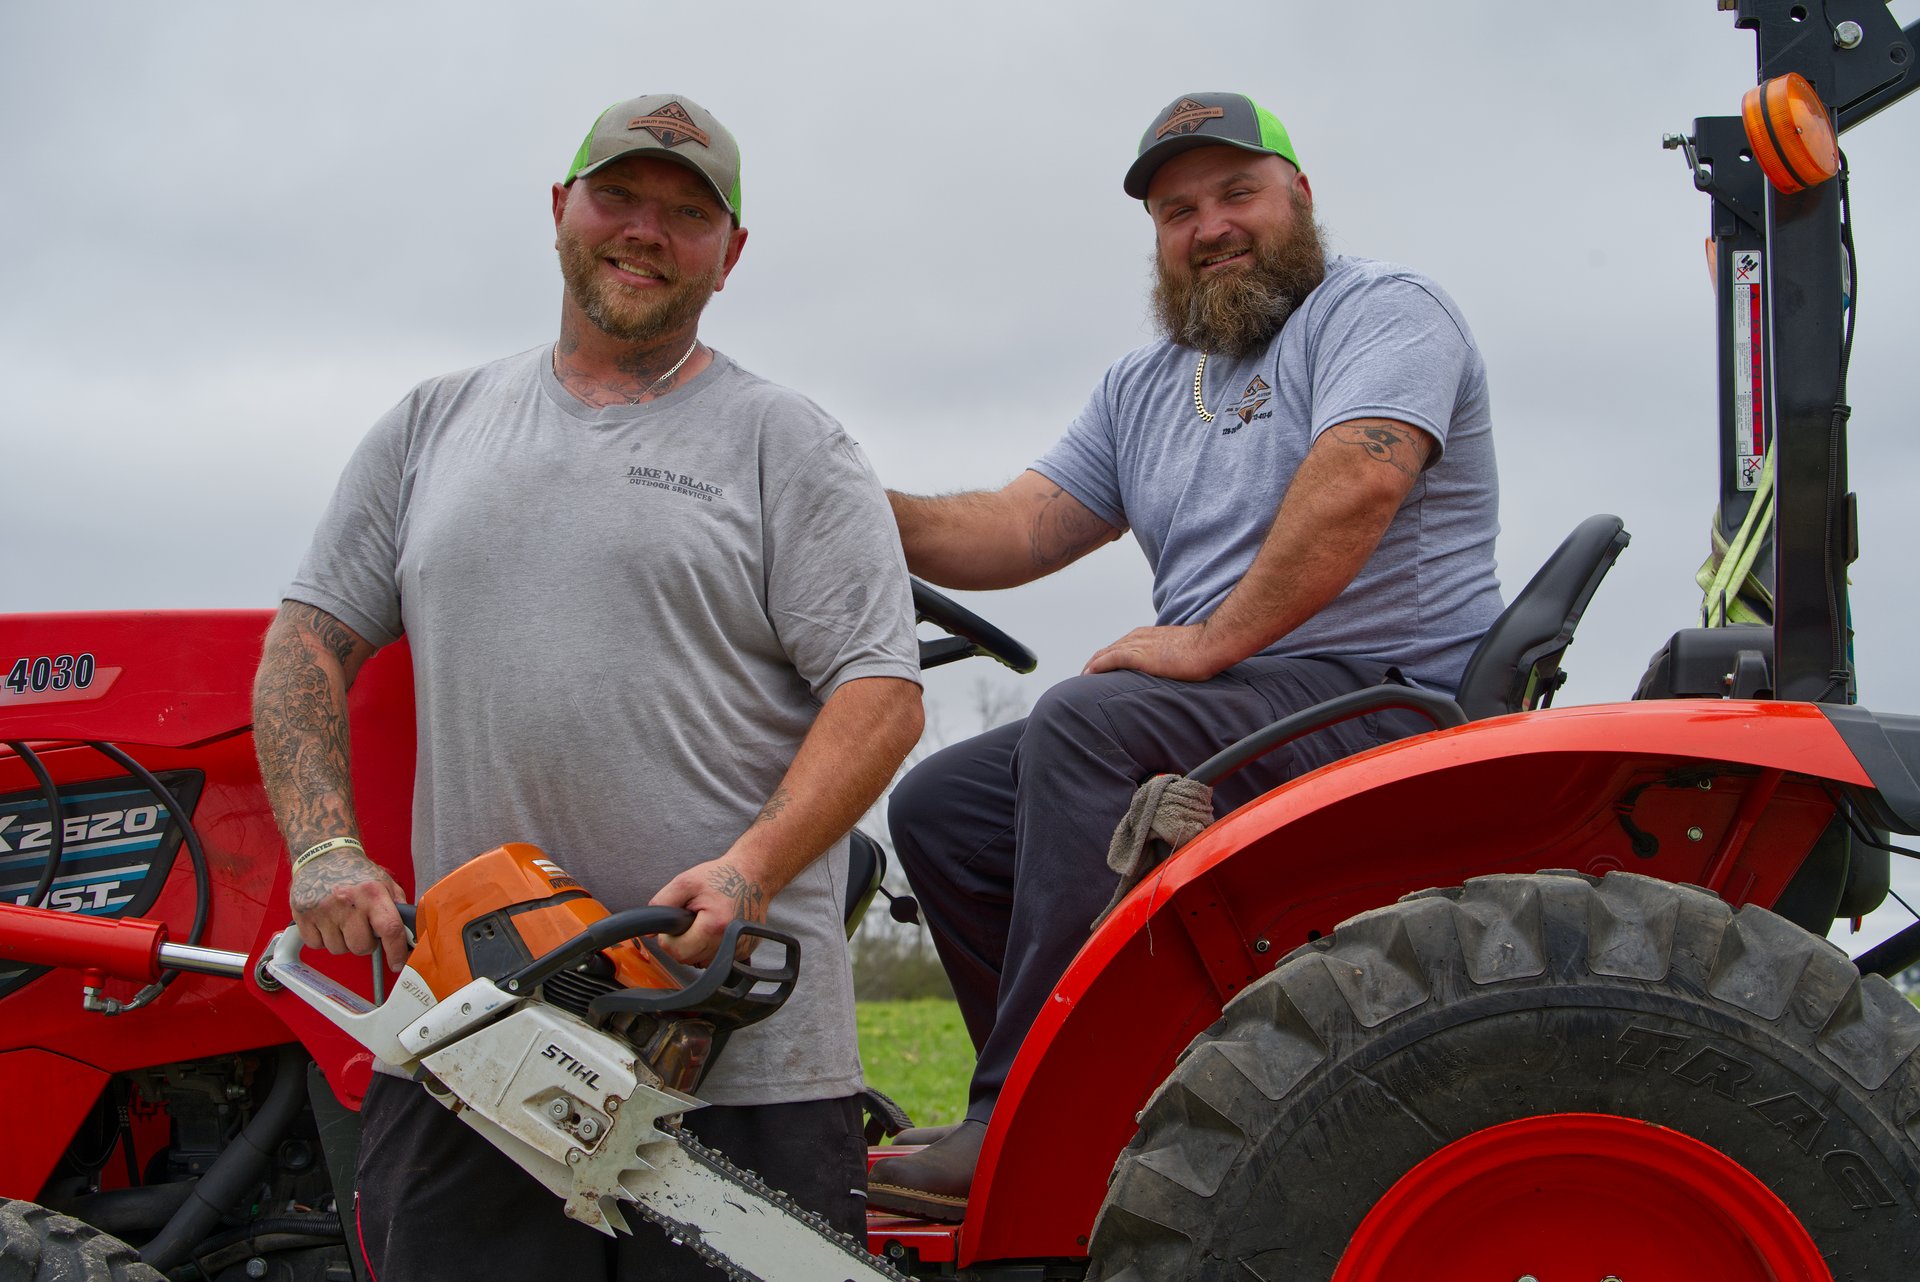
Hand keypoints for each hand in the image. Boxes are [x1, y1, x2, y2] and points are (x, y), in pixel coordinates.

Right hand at [290, 850, 409, 970]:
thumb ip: (398, 907)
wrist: (323, 854)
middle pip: (362, 947)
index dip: (396, 951)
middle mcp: (348, 902)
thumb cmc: (355, 871)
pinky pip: (316, 945)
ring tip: (342, 920)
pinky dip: (322, 939)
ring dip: (343, 941)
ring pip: (339, 949)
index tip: (398, 963)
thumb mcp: (384, 882)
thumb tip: (409, 934)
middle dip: (365, 942)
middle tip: (361, 926)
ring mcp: (323, 910)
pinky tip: (327, 922)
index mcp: (373, 893)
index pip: (390, 929)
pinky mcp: (303, 915)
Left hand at [648, 857, 767, 966]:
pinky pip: (717, 959)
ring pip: (702, 962)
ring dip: (697, 947)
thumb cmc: (721, 876)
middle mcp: (729, 941)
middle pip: (689, 959)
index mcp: (714, 926)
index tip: (678, 922)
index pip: (678, 951)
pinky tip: (717, 929)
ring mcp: (740, 948)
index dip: (670, 938)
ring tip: (705, 923)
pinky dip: (712, 947)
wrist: (753, 874)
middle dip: (683, 942)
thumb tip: (649, 931)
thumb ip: (662, 903)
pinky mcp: (746, 951)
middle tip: (691, 920)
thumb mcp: (685, 882)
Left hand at [1083, 624, 1228, 680]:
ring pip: (1105, 653)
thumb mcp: (1179, 652)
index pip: (1120, 646)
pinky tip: (1089, 674)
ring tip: (1083, 678)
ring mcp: (1138, 645)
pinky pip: (1111, 659)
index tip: (1100, 670)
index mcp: (1147, 636)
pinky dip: (1098, 666)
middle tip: (1086, 676)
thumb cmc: (1201, 650)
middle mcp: (1139, 637)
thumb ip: (1168, 658)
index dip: (1107, 658)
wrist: (1209, 644)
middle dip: (1095, 662)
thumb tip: (1169, 669)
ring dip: (1092, 666)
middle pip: (1108, 649)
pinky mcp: (1139, 655)